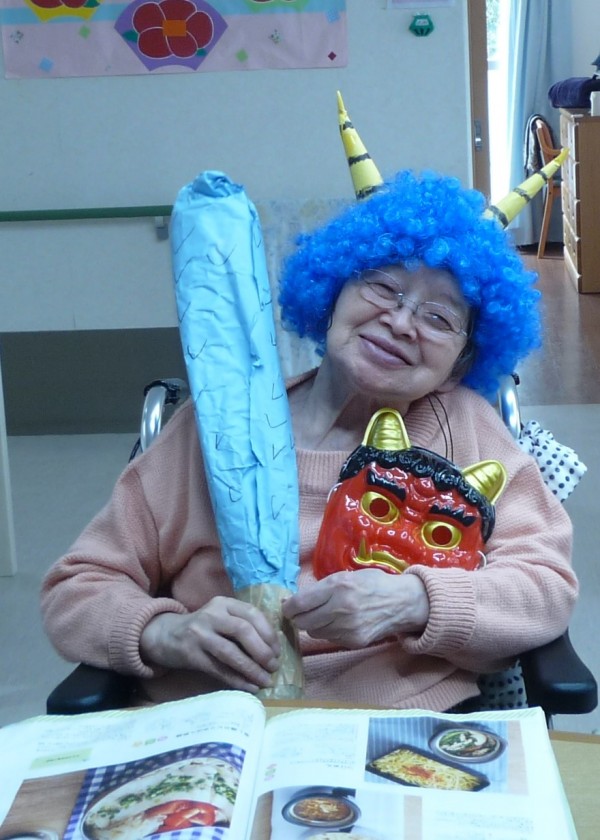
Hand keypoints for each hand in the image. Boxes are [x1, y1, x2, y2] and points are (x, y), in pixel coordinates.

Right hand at [139, 596, 280, 692]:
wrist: (164, 635)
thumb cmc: (202, 628)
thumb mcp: (221, 617)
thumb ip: (242, 624)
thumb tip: (273, 648)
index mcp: (224, 603)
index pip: (252, 614)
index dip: (268, 634)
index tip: (277, 651)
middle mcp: (212, 615)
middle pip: (243, 631)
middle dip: (262, 651)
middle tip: (273, 667)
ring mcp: (199, 634)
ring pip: (230, 652)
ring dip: (251, 669)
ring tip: (265, 681)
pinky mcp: (191, 654)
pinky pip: (218, 669)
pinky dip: (236, 680)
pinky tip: (249, 687)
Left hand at [282, 570, 429, 647]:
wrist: (402, 602)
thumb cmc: (372, 584)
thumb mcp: (346, 576)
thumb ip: (321, 588)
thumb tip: (294, 600)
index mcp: (338, 586)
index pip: (300, 603)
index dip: (288, 607)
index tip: (287, 606)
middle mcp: (341, 608)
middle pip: (302, 622)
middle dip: (297, 618)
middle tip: (299, 613)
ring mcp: (348, 628)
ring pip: (313, 632)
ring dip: (313, 625)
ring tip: (323, 615)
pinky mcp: (353, 641)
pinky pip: (329, 639)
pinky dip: (328, 632)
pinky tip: (338, 622)